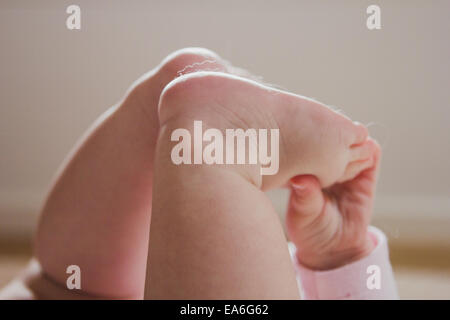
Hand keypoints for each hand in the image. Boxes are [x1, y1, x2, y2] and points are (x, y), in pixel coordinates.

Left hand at [286, 138, 380, 269]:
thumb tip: (301, 180)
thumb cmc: (310, 229)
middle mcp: (324, 164)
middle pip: (331, 138)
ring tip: (353, 139)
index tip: (312, 126)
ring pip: (353, 144)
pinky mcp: (366, 178)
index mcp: (305, 169)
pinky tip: (368, 149)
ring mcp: (345, 169)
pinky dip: (371, 150)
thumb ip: (305, 198)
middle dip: (334, 131)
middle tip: (335, 128)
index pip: (308, 144)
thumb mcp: (303, 215)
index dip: (311, 133)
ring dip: (355, 138)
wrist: (334, 248)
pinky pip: (372, 158)